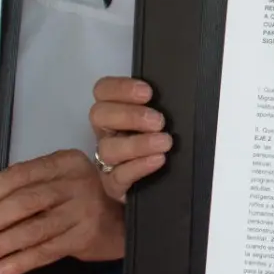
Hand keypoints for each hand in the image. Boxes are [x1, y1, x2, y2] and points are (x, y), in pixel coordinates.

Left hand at [0, 150, 123, 273]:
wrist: (125, 221)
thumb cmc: (84, 199)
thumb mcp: (63, 180)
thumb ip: (32, 186)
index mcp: (64, 163)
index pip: (21, 174)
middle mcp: (75, 183)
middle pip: (26, 202)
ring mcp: (82, 212)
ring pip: (32, 230)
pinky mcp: (84, 238)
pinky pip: (44, 252)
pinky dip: (17, 264)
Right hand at [88, 76, 168, 202]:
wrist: (165, 185)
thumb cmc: (161, 144)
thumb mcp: (159, 121)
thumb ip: (157, 107)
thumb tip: (175, 95)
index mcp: (115, 112)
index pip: (103, 90)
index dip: (121, 88)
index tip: (147, 93)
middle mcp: (106, 133)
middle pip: (98, 115)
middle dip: (129, 115)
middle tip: (158, 121)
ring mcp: (107, 160)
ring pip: (107, 148)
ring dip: (137, 143)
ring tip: (164, 142)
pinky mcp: (113, 185)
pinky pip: (119, 176)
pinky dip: (139, 166)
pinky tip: (158, 159)